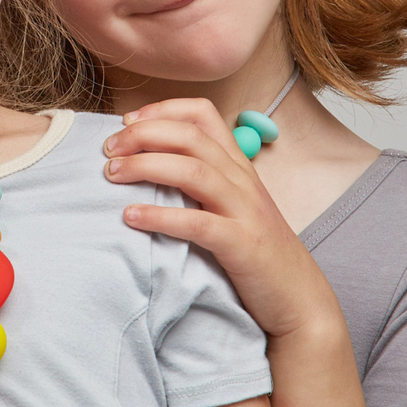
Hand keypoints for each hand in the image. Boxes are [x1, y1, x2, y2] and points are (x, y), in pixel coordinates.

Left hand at [102, 99, 339, 339]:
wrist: (299, 298)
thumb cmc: (255, 251)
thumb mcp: (232, 205)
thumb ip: (201, 181)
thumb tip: (149, 164)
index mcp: (238, 165)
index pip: (203, 114)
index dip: (162, 109)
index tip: (127, 122)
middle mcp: (242, 180)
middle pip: (190, 136)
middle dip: (143, 134)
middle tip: (108, 149)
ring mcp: (244, 210)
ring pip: (193, 170)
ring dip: (145, 166)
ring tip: (112, 174)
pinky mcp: (241, 244)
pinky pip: (197, 223)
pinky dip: (160, 216)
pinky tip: (131, 217)